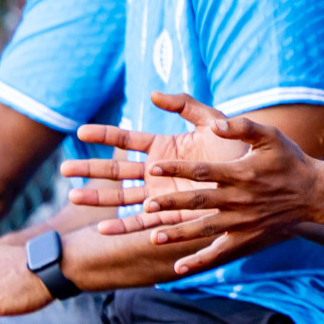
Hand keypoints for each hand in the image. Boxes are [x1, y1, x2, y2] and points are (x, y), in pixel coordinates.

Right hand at [62, 92, 249, 235]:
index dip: (104, 135)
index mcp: (166, 147)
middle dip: (91, 169)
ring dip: (98, 196)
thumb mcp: (213, 122)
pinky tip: (101, 229)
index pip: (127, 140)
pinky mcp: (172, 215)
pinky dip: (123, 226)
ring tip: (72, 195)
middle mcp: (159, 171)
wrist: (260, 178)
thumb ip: (186, 105)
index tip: (80, 132)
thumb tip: (153, 94)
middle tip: (63, 169)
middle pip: (117, 170)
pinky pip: (143, 221)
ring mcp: (162, 193)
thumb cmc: (238, 147)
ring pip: (123, 196)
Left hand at [67, 93, 323, 275]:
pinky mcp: (246, 240)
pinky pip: (220, 253)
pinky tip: (178, 267)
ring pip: (204, 229)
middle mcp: (239, 199)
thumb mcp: (271, 136)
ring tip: (153, 235)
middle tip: (146, 204)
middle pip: (198, 202)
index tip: (153, 166)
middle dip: (171, 203)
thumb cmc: (290, 161)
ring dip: (178, 233)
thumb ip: (242, 126)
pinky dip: (199, 261)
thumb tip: (215, 125)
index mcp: (242, 173)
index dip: (177, 169)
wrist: (314, 194)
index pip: (203, 171)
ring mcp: (242, 222)